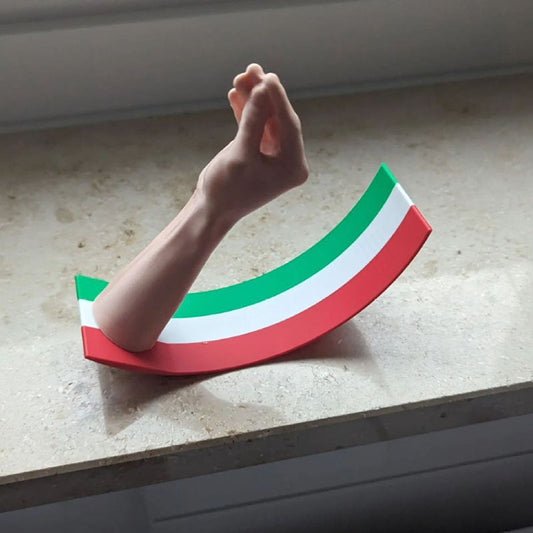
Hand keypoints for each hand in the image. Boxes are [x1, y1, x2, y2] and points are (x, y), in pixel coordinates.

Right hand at [196, 64, 308, 226]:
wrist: (210, 210)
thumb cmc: (226, 189)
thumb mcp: (240, 154)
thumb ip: (253, 121)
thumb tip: (264, 88)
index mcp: (293, 168)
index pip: (289, 126)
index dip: (277, 99)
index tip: (267, 76)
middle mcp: (289, 161)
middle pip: (278, 119)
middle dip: (263, 95)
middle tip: (251, 70)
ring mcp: (275, 156)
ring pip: (266, 120)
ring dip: (253, 100)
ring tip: (239, 78)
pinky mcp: (260, 153)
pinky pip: (255, 127)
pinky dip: (245, 112)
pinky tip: (235, 95)